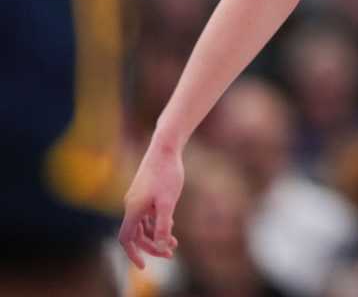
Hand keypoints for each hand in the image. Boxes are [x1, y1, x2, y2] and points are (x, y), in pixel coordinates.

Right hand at [118, 142, 183, 267]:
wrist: (165, 148)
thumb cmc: (167, 173)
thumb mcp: (168, 202)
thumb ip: (163, 224)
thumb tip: (160, 246)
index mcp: (133, 209)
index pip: (126, 239)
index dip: (133, 254)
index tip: (144, 266)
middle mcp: (130, 205)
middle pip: (136, 234)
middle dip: (151, 246)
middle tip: (171, 253)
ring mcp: (137, 198)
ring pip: (142, 225)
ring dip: (155, 235)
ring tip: (174, 242)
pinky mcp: (144, 192)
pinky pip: (146, 215)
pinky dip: (156, 223)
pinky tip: (171, 223)